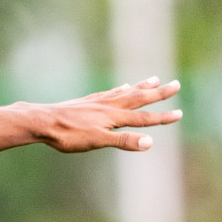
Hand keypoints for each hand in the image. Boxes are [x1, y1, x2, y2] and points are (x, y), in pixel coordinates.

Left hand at [34, 76, 182, 152]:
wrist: (41, 122)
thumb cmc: (68, 135)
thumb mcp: (97, 141)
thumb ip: (123, 141)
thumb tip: (150, 142)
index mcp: (113, 117)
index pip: (144, 118)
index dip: (162, 117)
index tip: (180, 113)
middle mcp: (108, 106)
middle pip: (138, 98)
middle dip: (158, 93)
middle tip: (177, 84)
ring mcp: (96, 102)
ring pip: (125, 92)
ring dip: (141, 87)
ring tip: (154, 79)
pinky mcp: (86, 103)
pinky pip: (108, 93)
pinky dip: (120, 89)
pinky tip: (122, 87)